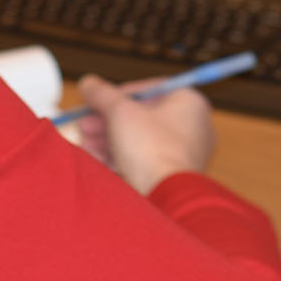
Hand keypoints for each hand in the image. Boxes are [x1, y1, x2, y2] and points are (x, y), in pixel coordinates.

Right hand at [75, 75, 214, 194]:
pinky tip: (96, 159)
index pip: (150, 89)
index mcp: (190, 103)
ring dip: (108, 139)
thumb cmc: (152, 149)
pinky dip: (119, 158)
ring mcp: (184, 154)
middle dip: (107, 120)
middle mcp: (193, 127)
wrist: (164, 196)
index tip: (97, 100)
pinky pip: (143, 162)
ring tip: (86, 142)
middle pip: (141, 117)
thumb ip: (102, 94)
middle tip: (86, 123)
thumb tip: (89, 84)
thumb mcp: (120, 111)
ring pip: (140, 141)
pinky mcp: (172, 177)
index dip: (118, 94)